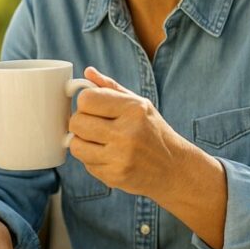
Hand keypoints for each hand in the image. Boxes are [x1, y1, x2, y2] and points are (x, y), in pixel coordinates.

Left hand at [68, 67, 194, 197]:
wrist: (173, 169)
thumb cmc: (153, 131)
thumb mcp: (139, 104)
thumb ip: (111, 87)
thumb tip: (88, 71)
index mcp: (133, 109)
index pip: (86, 99)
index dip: (85, 103)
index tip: (93, 108)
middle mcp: (127, 133)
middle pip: (76, 122)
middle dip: (80, 123)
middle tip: (95, 126)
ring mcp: (120, 157)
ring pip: (76, 145)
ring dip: (83, 143)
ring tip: (100, 142)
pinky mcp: (115, 176)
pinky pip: (86, 164)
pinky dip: (93, 160)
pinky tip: (109, 157)